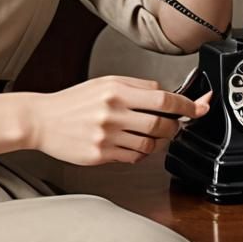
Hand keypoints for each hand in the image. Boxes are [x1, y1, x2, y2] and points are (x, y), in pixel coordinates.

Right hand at [26, 75, 211, 165]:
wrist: (42, 120)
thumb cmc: (73, 102)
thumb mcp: (104, 83)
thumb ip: (136, 86)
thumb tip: (167, 95)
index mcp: (115, 89)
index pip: (163, 98)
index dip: (187, 104)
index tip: (200, 107)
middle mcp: (112, 111)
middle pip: (162, 124)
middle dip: (174, 126)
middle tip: (172, 124)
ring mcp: (107, 135)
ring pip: (150, 145)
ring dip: (156, 142)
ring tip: (145, 135)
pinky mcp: (101, 154)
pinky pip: (134, 158)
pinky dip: (139, 154)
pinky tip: (130, 145)